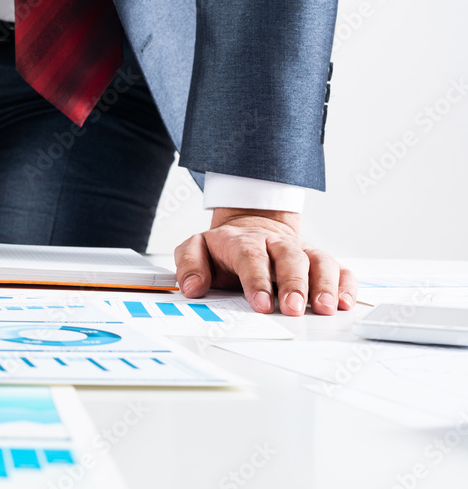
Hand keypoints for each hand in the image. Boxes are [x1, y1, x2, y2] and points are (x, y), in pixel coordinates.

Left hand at [174, 208, 356, 315]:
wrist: (250, 226)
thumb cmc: (224, 247)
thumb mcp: (196, 248)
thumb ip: (189, 264)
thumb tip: (192, 286)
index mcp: (244, 241)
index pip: (251, 257)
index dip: (257, 280)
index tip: (261, 304)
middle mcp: (275, 244)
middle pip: (289, 258)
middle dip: (294, 284)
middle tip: (294, 308)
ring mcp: (300, 251)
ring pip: (319, 261)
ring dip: (324, 285)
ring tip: (325, 309)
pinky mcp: (318, 262)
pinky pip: (339, 269)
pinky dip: (346, 284)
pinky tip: (345, 303)